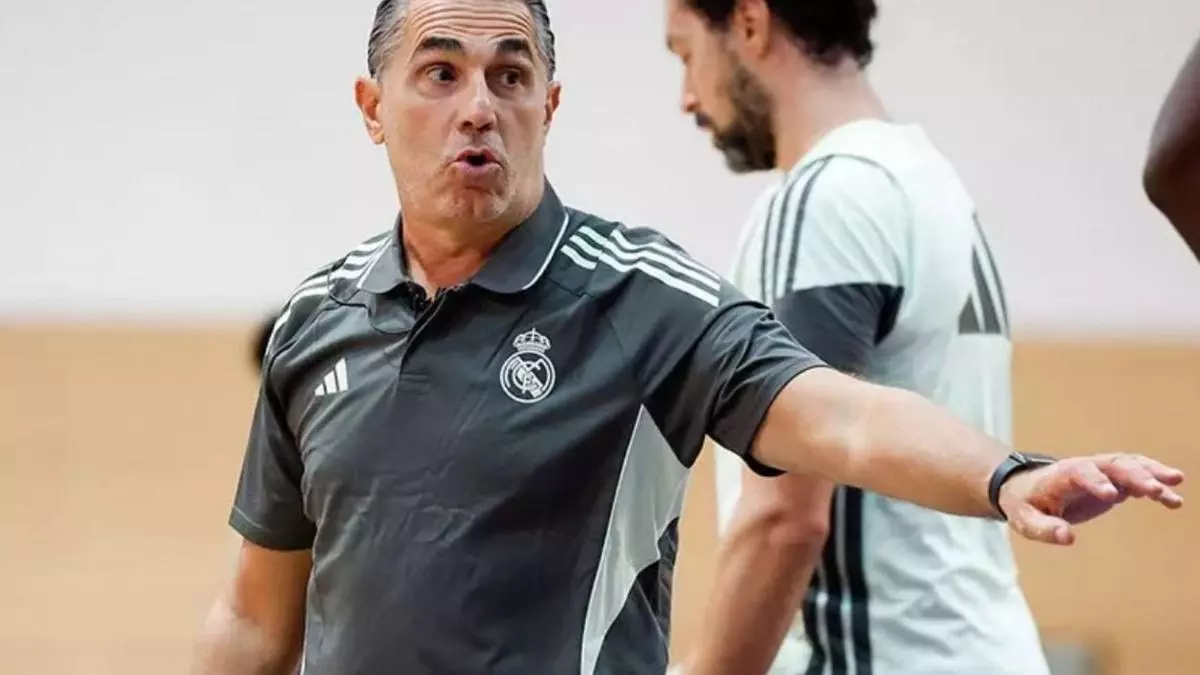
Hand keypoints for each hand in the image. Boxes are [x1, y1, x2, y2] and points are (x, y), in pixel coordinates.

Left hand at [998, 453, 1184, 544]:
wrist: (1025, 488)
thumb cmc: (1025, 505)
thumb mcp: (1025, 520)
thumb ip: (1044, 529)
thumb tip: (1068, 538)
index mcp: (1061, 475)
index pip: (1080, 473)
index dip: (1095, 481)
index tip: (1111, 495)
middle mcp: (1084, 468)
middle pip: (1111, 465)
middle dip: (1133, 475)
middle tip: (1155, 490)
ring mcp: (1100, 471)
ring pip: (1128, 465)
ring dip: (1151, 473)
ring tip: (1176, 483)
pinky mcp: (1111, 480)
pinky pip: (1135, 475)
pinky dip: (1154, 481)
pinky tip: (1172, 496)